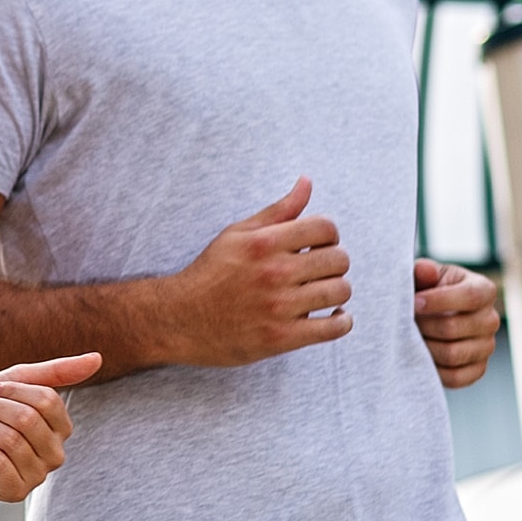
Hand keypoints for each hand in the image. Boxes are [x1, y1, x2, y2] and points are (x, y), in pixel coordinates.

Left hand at [0, 353, 98, 501]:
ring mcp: (37, 476)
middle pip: (28, 420)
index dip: (13, 390)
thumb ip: (57, 371)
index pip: (48, 400)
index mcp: (61, 428)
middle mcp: (55, 454)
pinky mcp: (15, 492)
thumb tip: (97, 358)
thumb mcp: (17, 382)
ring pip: (11, 440)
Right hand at [154, 178, 350, 367]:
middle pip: (338, 259)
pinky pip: (333, 328)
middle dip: (335, 262)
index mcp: (264, 243)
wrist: (180, 319)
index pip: (325, 228)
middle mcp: (274, 273)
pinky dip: (341, 322)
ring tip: (323, 292)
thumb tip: (307, 182)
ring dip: (337, 291)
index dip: (329, 235)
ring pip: (340, 292)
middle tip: (320, 270)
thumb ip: (278, 211)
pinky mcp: (281, 338)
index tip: (320, 245)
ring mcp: (279, 307)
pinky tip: (333, 316)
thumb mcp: (238, 234)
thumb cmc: (211, 273)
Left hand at [413, 258, 499, 387]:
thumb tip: (426, 271)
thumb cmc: (428, 290)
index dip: (439, 301)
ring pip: (453, 354)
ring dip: (425, 347)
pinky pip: (457, 377)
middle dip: (424, 326)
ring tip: (407, 338)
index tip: (413, 303)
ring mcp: (487, 346)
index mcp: (484, 290)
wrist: (430, 316)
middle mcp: (490, 319)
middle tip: (404, 323)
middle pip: (455, 328)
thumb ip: (424, 271)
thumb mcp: (425, 276)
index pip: (470, 297)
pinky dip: (434, 370)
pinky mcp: (478, 369)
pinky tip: (419, 356)